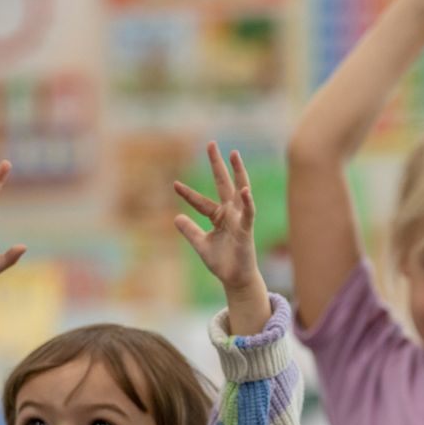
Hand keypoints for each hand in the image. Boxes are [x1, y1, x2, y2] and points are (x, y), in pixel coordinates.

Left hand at [173, 142, 260, 289]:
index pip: (200, 201)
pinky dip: (247, 202)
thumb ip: (190, 231)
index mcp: (218, 216)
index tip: (174, 184)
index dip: (188, 193)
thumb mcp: (200, 245)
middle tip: (211, 144)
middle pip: (223, 183)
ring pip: (239, 191)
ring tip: (234, 155)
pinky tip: (245, 190)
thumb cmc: (222, 262)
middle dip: (217, 164)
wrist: (235, 279)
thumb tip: (176, 217)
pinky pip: (248, 213)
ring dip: (238, 172)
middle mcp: (230, 213)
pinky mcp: (246, 229)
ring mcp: (239, 219)